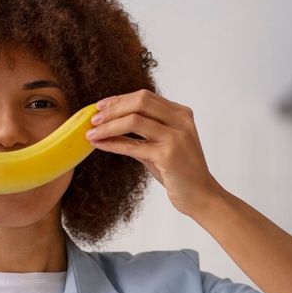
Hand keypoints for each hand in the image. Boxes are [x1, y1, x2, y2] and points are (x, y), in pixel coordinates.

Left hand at [85, 89, 223, 216]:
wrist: (201, 195)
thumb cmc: (179, 171)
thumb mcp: (162, 144)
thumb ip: (144, 131)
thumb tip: (111, 123)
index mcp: (181, 114)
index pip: (145, 97)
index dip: (119, 99)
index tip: (100, 106)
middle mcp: (180, 121)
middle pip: (139, 102)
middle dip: (112, 109)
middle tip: (92, 119)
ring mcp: (176, 137)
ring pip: (134, 121)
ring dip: (108, 126)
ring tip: (91, 133)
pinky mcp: (168, 155)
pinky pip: (132, 145)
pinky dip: (112, 143)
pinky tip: (99, 144)